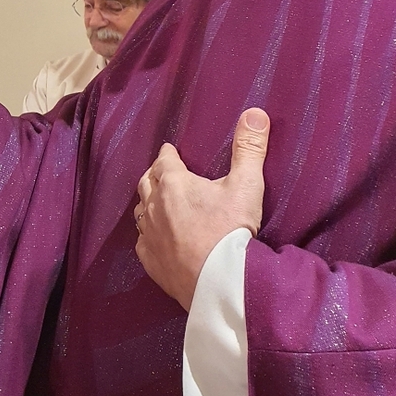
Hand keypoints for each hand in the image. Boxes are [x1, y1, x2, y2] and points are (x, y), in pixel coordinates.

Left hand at [134, 108, 269, 310]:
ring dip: (149, 202)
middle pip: (147, 182)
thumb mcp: (246, 185)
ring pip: (141, 210)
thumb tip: (255, 112)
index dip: (168, 154)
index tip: (169, 150)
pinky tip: (155, 236)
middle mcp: (154, 206)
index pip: (165, 160)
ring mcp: (149, 234)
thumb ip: (249, 148)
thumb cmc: (232, 231)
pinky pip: (143, 240)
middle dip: (154, 174)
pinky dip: (148, 233)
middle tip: (162, 171)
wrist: (221, 283)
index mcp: (173, 184)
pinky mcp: (150, 260)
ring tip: (157, 201)